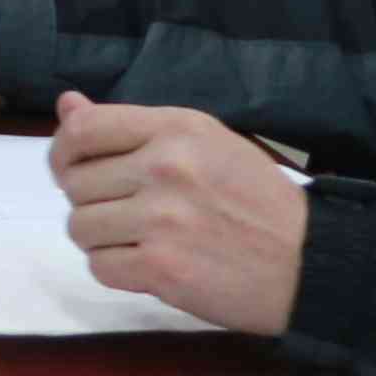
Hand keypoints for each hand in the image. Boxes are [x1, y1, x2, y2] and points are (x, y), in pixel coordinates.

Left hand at [55, 98, 310, 333]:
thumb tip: (67, 105)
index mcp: (176, 129)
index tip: (71, 169)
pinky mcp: (162, 268)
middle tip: (127, 213)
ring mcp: (162, 219)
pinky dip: (117, 269)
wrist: (311, 262)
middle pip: (75, 183)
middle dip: (90, 201)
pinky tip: (149, 265)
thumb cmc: (257, 201)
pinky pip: (99, 266)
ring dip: (102, 239)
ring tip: (141, 239)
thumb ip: (132, 127)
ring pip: (80, 227)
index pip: (83, 130)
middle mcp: (165, 167)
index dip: (64, 152)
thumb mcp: (204, 144)